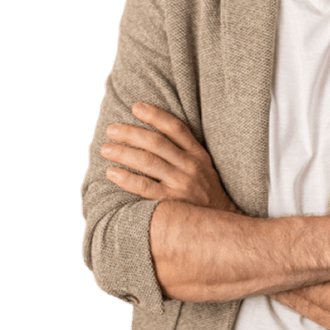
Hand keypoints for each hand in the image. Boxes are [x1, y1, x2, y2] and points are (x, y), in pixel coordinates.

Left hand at [100, 103, 239, 213]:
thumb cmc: (207, 193)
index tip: (136, 107)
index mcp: (198, 154)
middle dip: (131, 133)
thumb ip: (185, 151)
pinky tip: (111, 173)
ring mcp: (180, 184)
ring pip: (147, 162)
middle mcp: (190, 166)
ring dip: (123, 153)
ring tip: (105, 149)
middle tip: (111, 129)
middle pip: (156, 143)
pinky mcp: (171, 203)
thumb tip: (155, 134)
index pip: (175, 128)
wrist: (223, 223)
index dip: (155, 115)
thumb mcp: (204, 167)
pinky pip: (144, 187)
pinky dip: (126, 178)